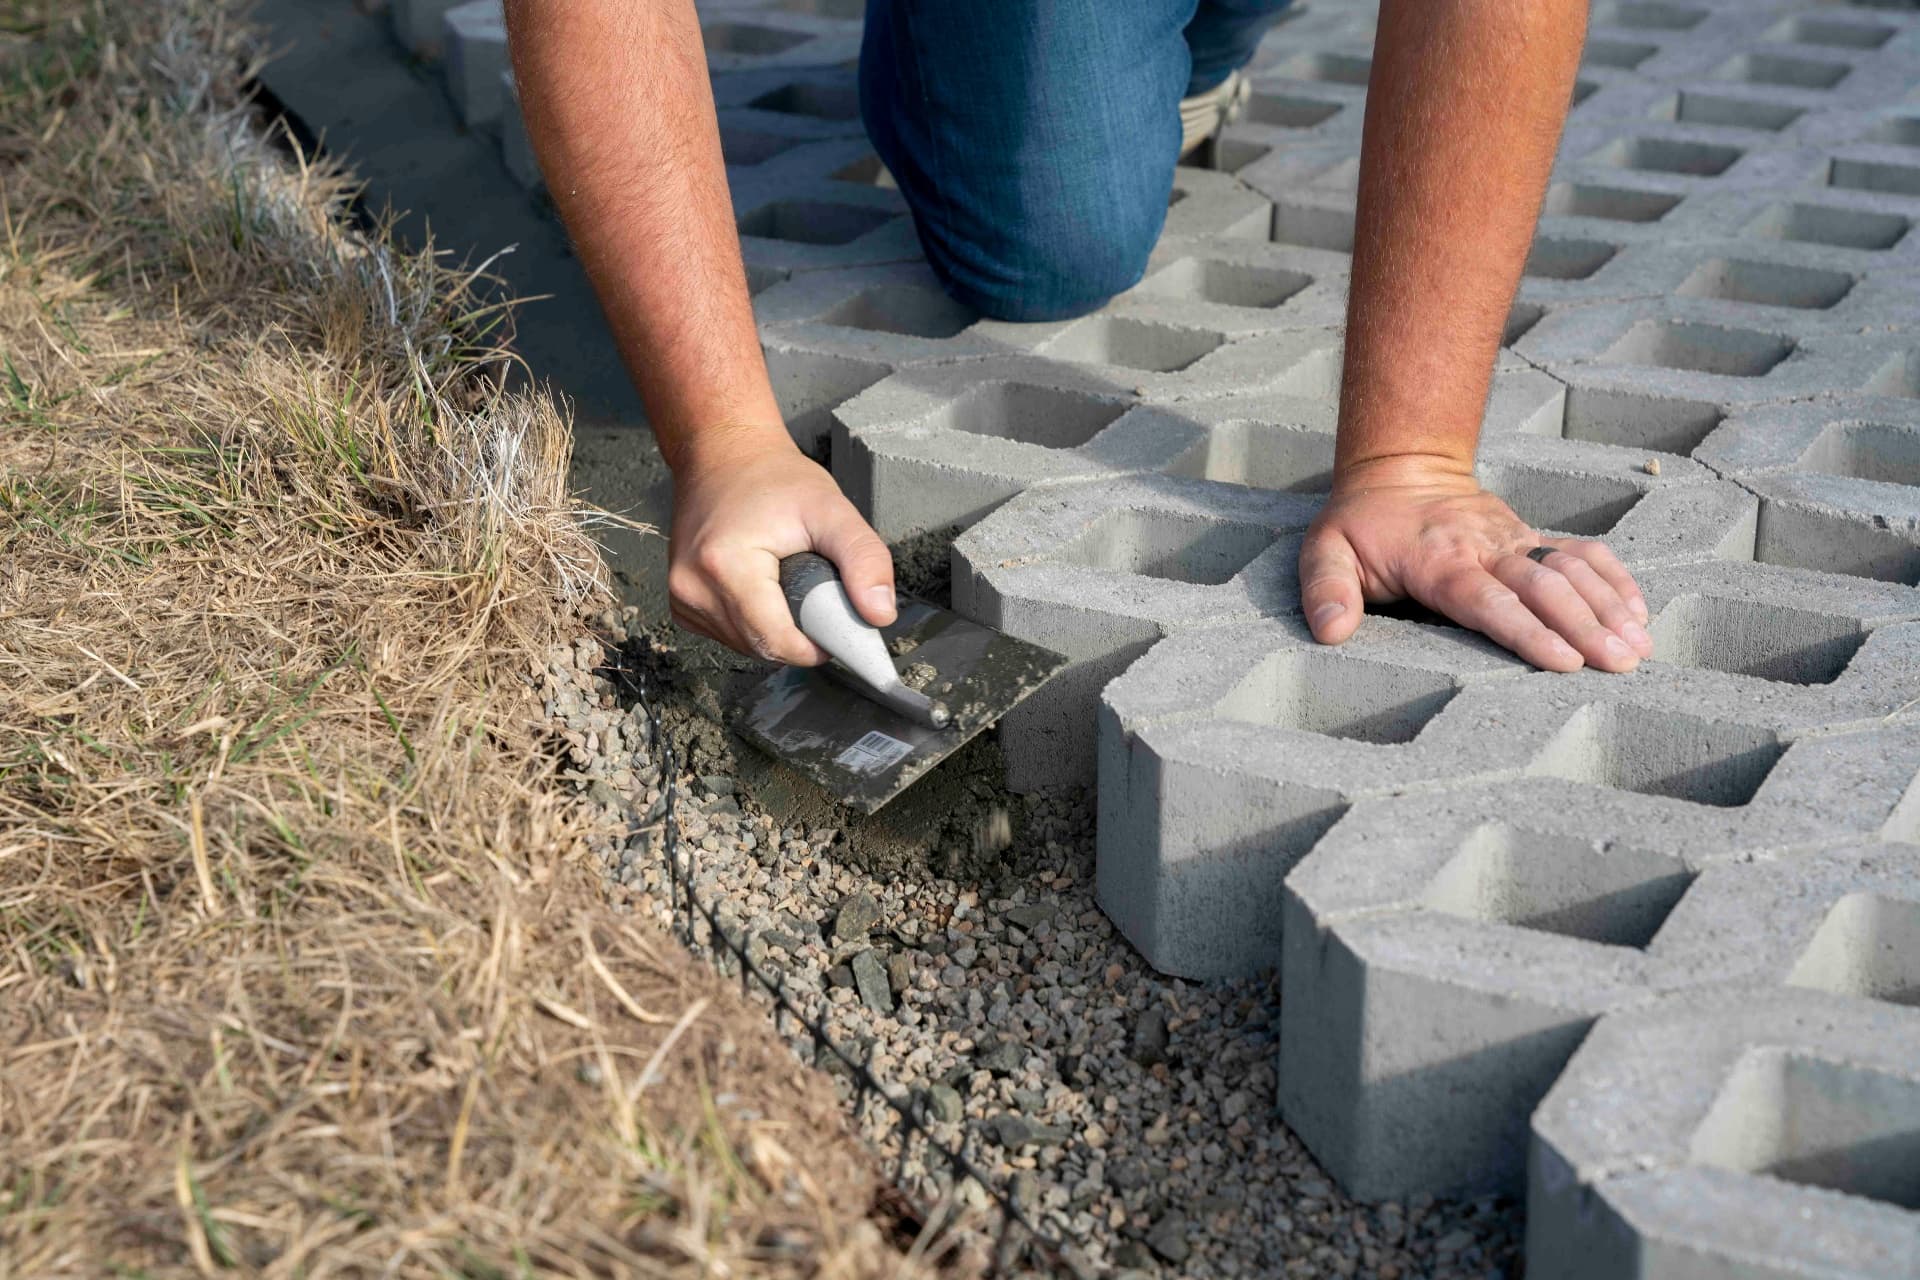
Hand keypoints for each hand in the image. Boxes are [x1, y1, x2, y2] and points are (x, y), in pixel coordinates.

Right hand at [666, 425, 894, 663]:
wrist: (724, 455)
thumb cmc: (772, 477)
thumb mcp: (831, 509)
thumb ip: (865, 560)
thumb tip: (880, 615)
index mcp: (725, 566)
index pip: (777, 642)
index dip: (817, 644)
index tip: (839, 624)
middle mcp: (693, 588)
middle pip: (763, 648)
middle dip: (799, 633)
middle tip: (816, 591)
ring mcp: (682, 598)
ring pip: (747, 646)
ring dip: (777, 628)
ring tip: (788, 582)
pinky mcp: (682, 604)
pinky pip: (730, 635)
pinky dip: (755, 622)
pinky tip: (763, 588)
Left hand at [1298, 458, 1652, 672]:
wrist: (1399, 468)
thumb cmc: (1360, 524)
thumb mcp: (1324, 551)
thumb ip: (1326, 590)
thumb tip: (1331, 632)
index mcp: (1437, 561)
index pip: (1489, 600)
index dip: (1527, 630)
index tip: (1563, 660)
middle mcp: (1484, 548)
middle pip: (1542, 587)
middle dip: (1584, 626)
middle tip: (1619, 664)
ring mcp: (1514, 540)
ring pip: (1571, 568)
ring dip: (1608, 606)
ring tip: (1639, 647)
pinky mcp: (1531, 537)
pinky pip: (1581, 553)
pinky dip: (1613, 579)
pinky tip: (1639, 613)